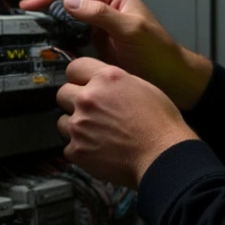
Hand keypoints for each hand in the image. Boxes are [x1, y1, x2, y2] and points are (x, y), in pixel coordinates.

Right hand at [20, 0, 212, 109]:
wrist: (172, 79)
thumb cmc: (160, 52)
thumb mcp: (130, 29)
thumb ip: (101, 14)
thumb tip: (71, 2)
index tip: (33, 3)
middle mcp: (108, 9)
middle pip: (71, 2)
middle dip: (50, 7)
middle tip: (29, 16)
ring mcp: (104, 27)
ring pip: (72, 21)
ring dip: (55, 25)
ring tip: (37, 30)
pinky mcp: (101, 45)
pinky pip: (77, 38)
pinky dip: (64, 41)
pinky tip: (55, 46)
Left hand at [56, 57, 198, 188]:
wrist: (162, 156)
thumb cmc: (161, 123)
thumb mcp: (144, 88)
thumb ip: (117, 83)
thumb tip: (105, 86)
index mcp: (106, 79)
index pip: (74, 68)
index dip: (79, 77)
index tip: (83, 85)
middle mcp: (88, 98)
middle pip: (63, 93)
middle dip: (74, 101)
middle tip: (92, 112)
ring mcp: (79, 125)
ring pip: (62, 121)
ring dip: (75, 126)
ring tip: (96, 135)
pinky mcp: (76, 150)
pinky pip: (69, 147)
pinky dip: (81, 150)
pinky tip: (99, 151)